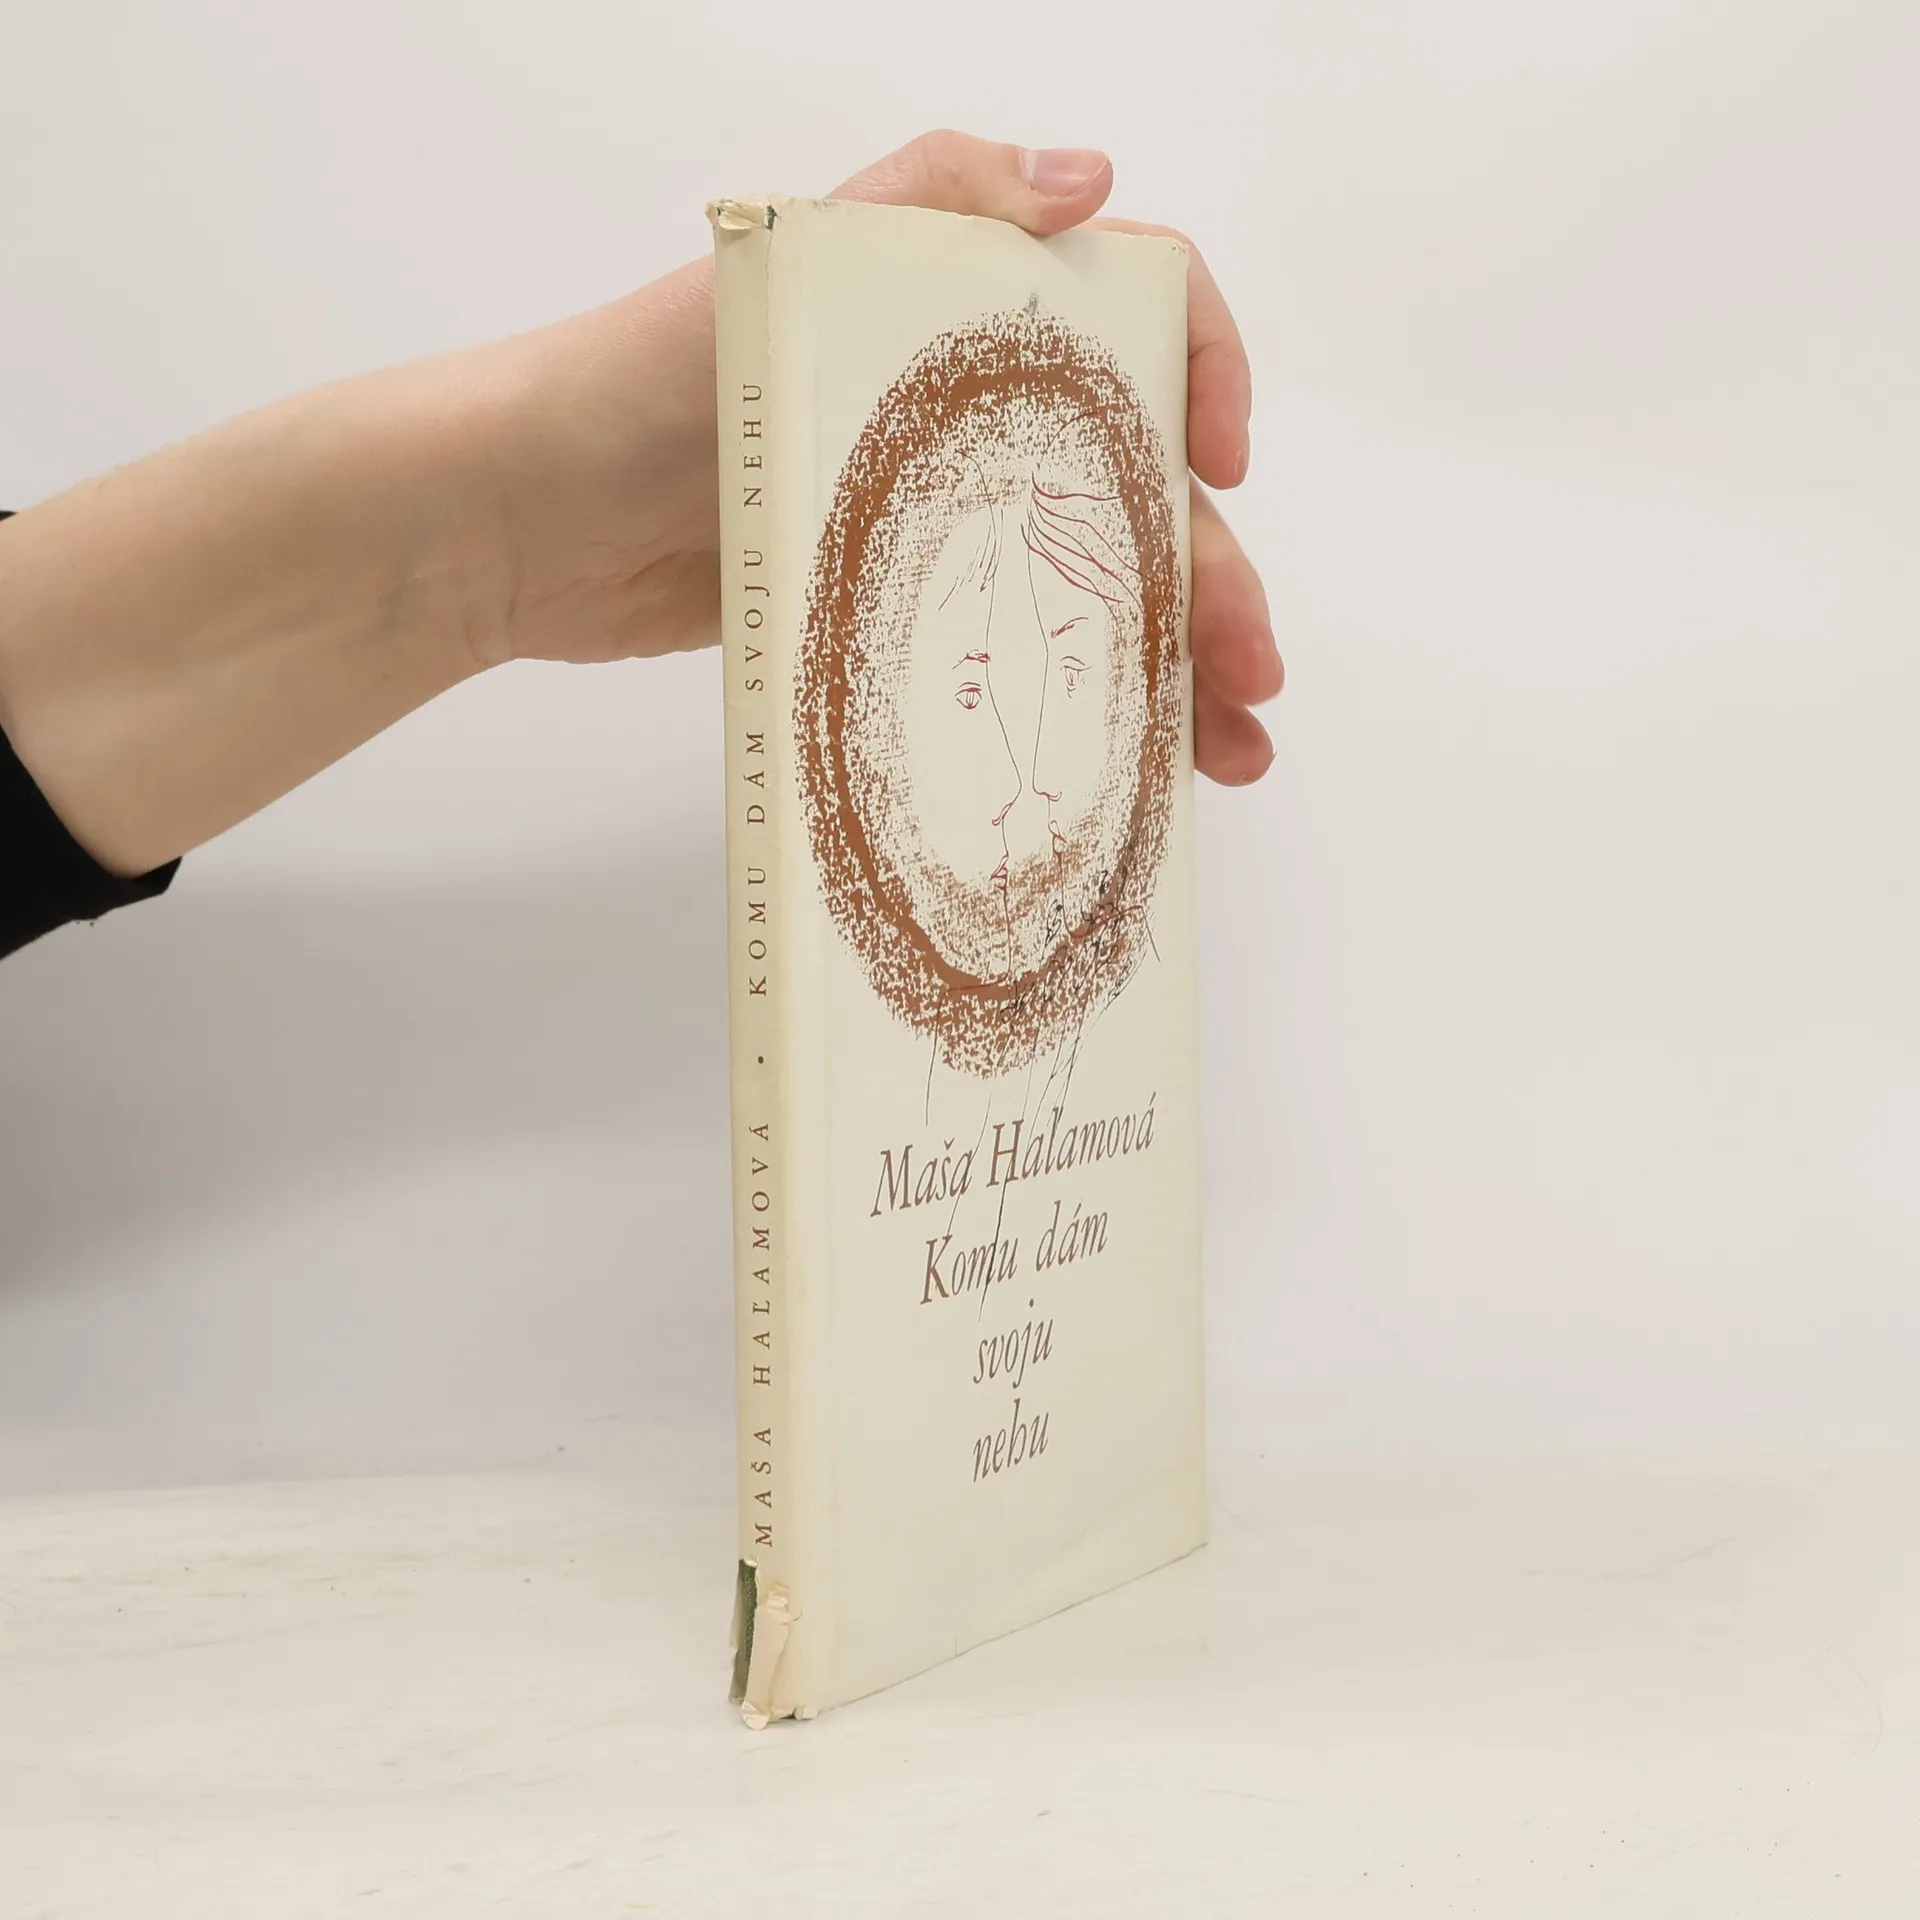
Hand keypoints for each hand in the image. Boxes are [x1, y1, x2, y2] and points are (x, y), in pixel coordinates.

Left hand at [472, 130, 1281, 785]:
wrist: (514, 525)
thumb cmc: (632, 386)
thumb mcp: (784, 264)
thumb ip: (931, 198)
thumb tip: (1090, 178)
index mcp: (954, 316)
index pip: (1126, 316)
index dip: (1198, 375)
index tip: (1220, 461)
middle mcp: (956, 415)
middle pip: (1128, 486)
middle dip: (1210, 573)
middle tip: (1249, 667)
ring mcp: (925, 521)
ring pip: (1084, 587)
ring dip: (1172, 663)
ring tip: (1229, 749)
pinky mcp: (885, 611)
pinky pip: (1010, 656)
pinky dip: (1082, 709)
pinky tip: (1138, 765)